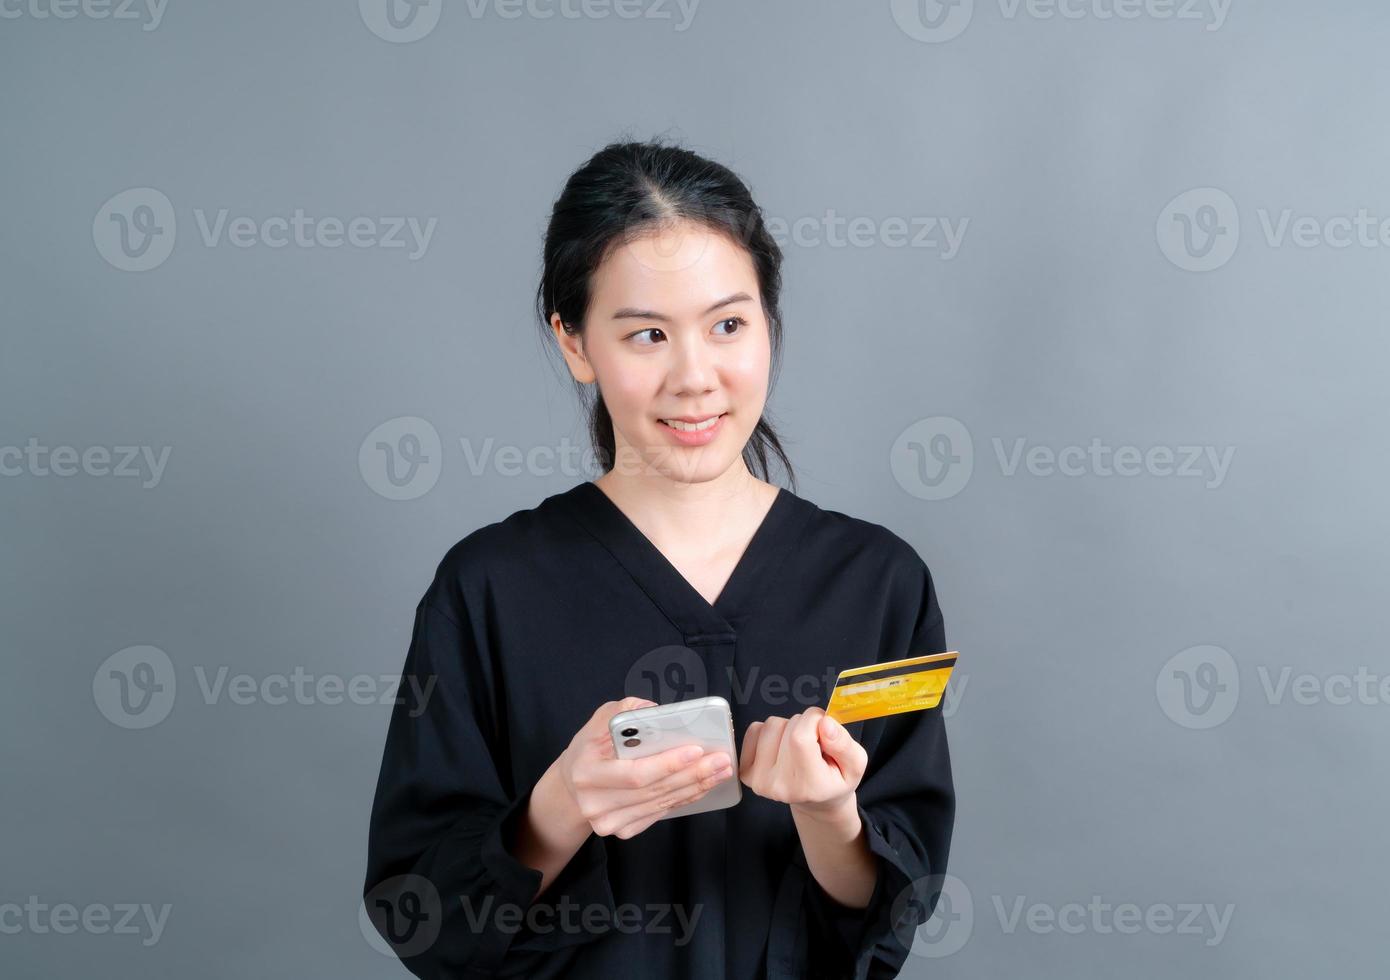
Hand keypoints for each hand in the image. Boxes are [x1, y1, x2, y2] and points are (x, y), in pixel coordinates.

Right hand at [553, 697, 735, 839]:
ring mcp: (607, 821)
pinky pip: (660, 813)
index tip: (697, 749)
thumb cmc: (592, 746)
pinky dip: (684, 799)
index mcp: (588, 771)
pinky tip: (702, 785)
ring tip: (720, 771)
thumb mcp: (602, 719)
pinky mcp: (621, 830)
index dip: (668, 764)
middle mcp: (594, 802)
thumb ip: (627, 710)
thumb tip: (658, 712)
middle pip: (654, 791)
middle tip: (721, 760)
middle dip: (693, 774)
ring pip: (661, 804)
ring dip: (696, 787)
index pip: (635, 773)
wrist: (573, 783)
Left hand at [738, 706, 867, 819]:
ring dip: (787, 727)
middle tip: (814, 743)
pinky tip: (783, 747)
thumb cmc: (836, 779)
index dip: (814, 721)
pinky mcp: (746, 773)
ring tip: (799, 746)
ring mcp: (759, 781)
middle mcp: (779, 786)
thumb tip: (824, 723)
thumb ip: (844, 744)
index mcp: (808, 786)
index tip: (824, 729)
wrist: (816, 800)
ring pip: (770, 725)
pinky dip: (770, 731)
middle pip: (786, 727)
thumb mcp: (856, 764)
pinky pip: (754, 730)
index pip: (800, 737)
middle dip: (804, 724)